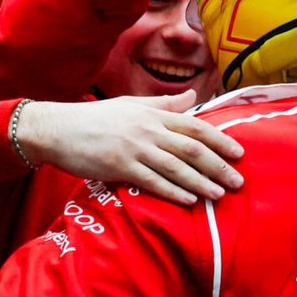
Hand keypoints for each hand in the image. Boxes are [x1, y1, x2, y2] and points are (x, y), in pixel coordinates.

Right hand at [18, 91, 244, 205]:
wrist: (57, 129)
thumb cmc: (95, 119)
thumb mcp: (130, 105)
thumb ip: (164, 103)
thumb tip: (193, 96)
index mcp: (151, 114)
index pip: (194, 125)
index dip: (219, 140)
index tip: (239, 152)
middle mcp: (147, 130)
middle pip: (191, 148)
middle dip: (217, 165)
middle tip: (239, 180)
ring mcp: (134, 149)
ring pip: (175, 167)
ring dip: (201, 182)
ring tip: (220, 194)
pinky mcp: (119, 167)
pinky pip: (152, 181)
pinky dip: (173, 191)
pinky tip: (189, 200)